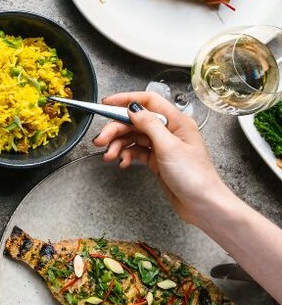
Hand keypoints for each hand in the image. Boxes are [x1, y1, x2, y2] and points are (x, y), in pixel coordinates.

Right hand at [93, 91, 231, 225]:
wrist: (202, 204)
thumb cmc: (194, 176)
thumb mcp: (169, 146)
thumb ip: (149, 124)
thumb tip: (133, 107)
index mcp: (176, 122)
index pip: (149, 101)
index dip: (126, 99)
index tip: (107, 103)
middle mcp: (169, 131)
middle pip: (135, 121)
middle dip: (116, 129)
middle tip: (101, 139)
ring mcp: (162, 146)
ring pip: (133, 137)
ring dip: (118, 145)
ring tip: (109, 155)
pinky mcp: (157, 160)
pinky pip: (136, 151)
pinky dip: (126, 155)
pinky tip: (122, 162)